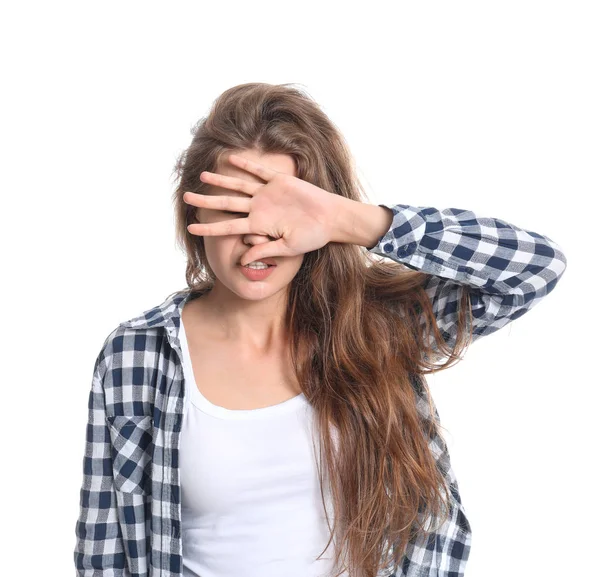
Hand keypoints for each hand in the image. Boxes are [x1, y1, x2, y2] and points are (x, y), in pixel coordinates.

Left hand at [183, 153, 340, 266]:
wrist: (331, 219)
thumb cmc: (312, 237)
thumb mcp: (287, 249)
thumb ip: (264, 250)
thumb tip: (242, 261)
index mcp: (259, 226)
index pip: (228, 227)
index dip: (209, 227)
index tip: (190, 227)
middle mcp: (259, 209)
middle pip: (226, 205)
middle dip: (206, 202)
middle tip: (186, 198)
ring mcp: (268, 194)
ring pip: (238, 186)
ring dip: (221, 181)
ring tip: (202, 176)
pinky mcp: (279, 181)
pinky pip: (259, 172)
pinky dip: (245, 165)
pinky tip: (230, 159)